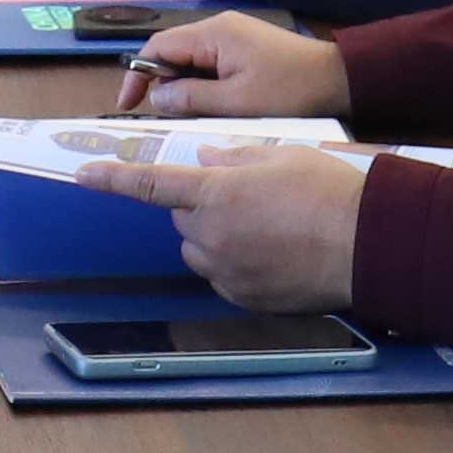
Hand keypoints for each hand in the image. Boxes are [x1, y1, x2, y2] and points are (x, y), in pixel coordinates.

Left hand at [66, 140, 367, 313]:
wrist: (368, 244)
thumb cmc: (330, 193)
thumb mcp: (281, 156)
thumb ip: (235, 158)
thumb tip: (209, 162)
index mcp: (215, 195)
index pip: (149, 185)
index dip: (112, 179)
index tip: (84, 175)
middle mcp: (212, 237)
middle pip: (183, 218)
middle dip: (202, 204)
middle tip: (247, 194)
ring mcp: (227, 272)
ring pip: (200, 249)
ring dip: (217, 235)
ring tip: (266, 225)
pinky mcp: (245, 296)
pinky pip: (223, 275)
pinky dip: (237, 262)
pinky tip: (274, 251)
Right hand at [109, 12, 346, 118]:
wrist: (339, 80)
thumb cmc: (289, 90)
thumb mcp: (236, 102)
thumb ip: (191, 98)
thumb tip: (157, 97)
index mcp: (213, 34)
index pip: (158, 46)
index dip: (138, 74)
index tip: (128, 104)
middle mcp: (219, 28)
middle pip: (172, 52)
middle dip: (162, 84)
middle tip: (164, 117)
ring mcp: (234, 36)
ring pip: (191, 61)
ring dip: (185, 87)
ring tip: (191, 116)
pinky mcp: (245, 48)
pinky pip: (211, 64)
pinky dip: (204, 85)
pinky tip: (212, 107)